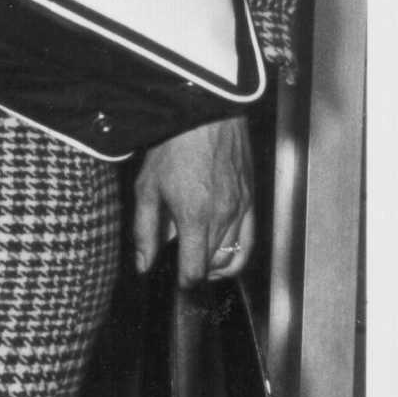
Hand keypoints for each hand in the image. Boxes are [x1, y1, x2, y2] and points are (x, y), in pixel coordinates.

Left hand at [131, 117, 254, 283]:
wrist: (205, 115)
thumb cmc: (173, 147)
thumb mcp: (147, 189)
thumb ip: (145, 231)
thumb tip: (144, 264)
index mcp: (195, 217)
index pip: (195, 269)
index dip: (185, 281)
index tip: (177, 281)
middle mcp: (223, 216)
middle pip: (216, 265)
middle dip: (199, 272)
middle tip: (184, 266)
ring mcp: (242, 208)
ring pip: (236, 255)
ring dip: (219, 264)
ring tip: (202, 260)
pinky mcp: (252, 199)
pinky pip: (251, 238)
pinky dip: (239, 251)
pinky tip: (223, 249)